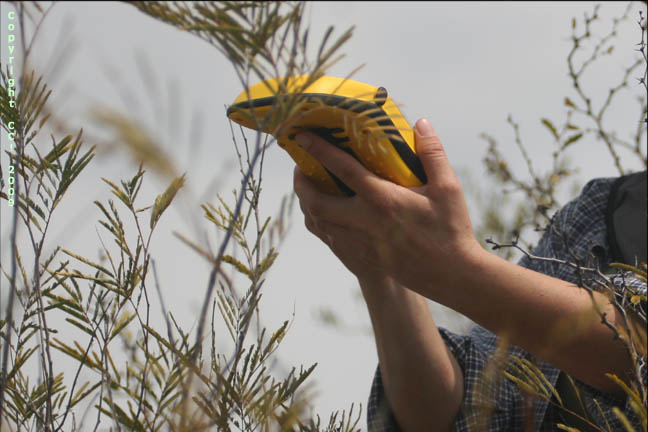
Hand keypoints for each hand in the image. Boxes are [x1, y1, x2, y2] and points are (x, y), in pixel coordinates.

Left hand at [293, 118, 482, 293]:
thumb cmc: (450, 230)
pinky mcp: (360, 257)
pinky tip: (325, 213)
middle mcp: (364, 222)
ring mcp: (359, 243)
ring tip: (309, 187)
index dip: (320, 150)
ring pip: (318, 222)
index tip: (303, 136)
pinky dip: (319, 222)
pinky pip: (328, 238)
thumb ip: (432, 153)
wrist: (451, 275)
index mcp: (383, 200)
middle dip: (301, 183)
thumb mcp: (448, 188)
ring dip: (308, 203)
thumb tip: (421, 123)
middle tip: (301, 167)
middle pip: (316, 202)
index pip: (342, 169)